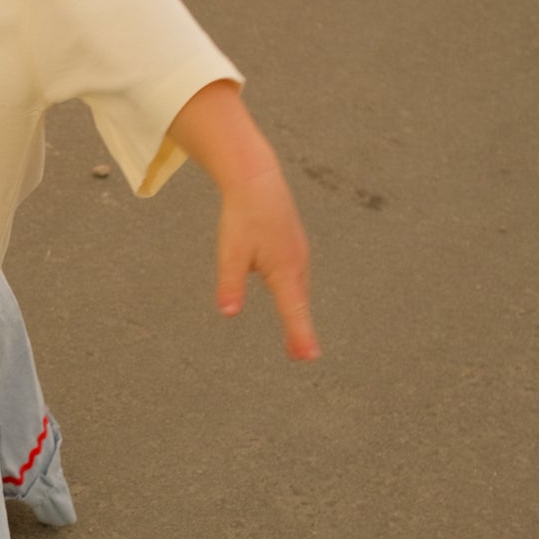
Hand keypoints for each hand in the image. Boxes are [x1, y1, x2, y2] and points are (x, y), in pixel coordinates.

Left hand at [215, 166, 319, 361]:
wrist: (257, 180)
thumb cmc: (243, 216)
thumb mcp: (231, 252)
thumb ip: (229, 284)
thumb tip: (228, 312)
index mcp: (284, 270)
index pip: (293, 310)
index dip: (301, 335)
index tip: (309, 357)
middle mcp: (298, 265)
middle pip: (298, 304)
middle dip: (300, 330)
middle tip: (300, 357)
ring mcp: (299, 255)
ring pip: (298, 290)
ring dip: (297, 312)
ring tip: (296, 341)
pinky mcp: (294, 247)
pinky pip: (296, 277)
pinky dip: (295, 293)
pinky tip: (289, 298)